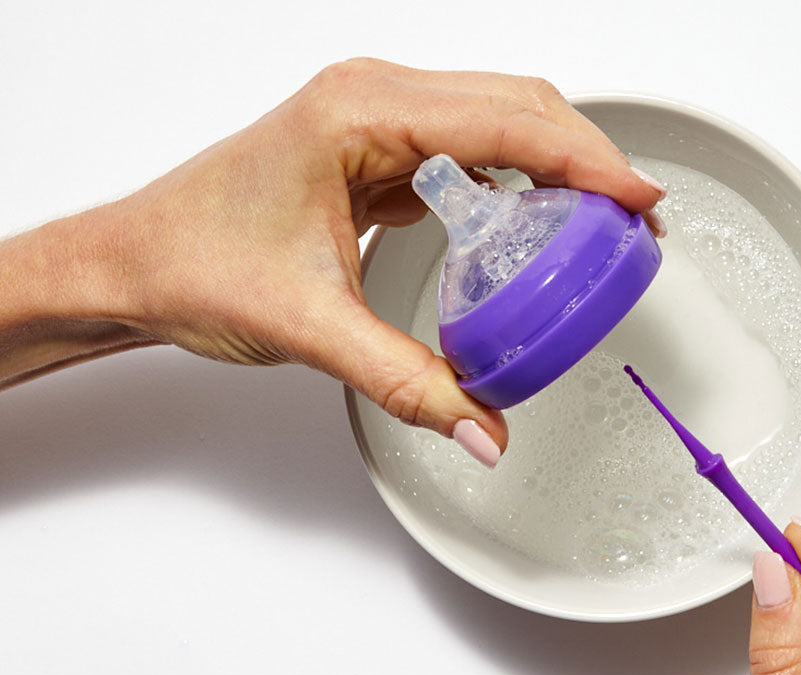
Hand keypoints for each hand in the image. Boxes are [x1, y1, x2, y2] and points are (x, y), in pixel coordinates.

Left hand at [1, 59, 665, 463]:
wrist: (135, 260)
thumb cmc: (194, 261)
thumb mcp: (311, 326)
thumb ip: (408, 382)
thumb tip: (486, 426)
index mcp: (358, 113)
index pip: (505, 123)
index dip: (586, 160)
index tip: (640, 200)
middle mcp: (372, 99)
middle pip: (516, 104)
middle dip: (587, 159)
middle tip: (637, 221)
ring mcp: (376, 118)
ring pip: (498, 118)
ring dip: (557, 163)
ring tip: (602, 224)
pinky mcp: (377, 147)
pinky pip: (469, 148)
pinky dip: (517, 178)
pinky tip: (537, 222)